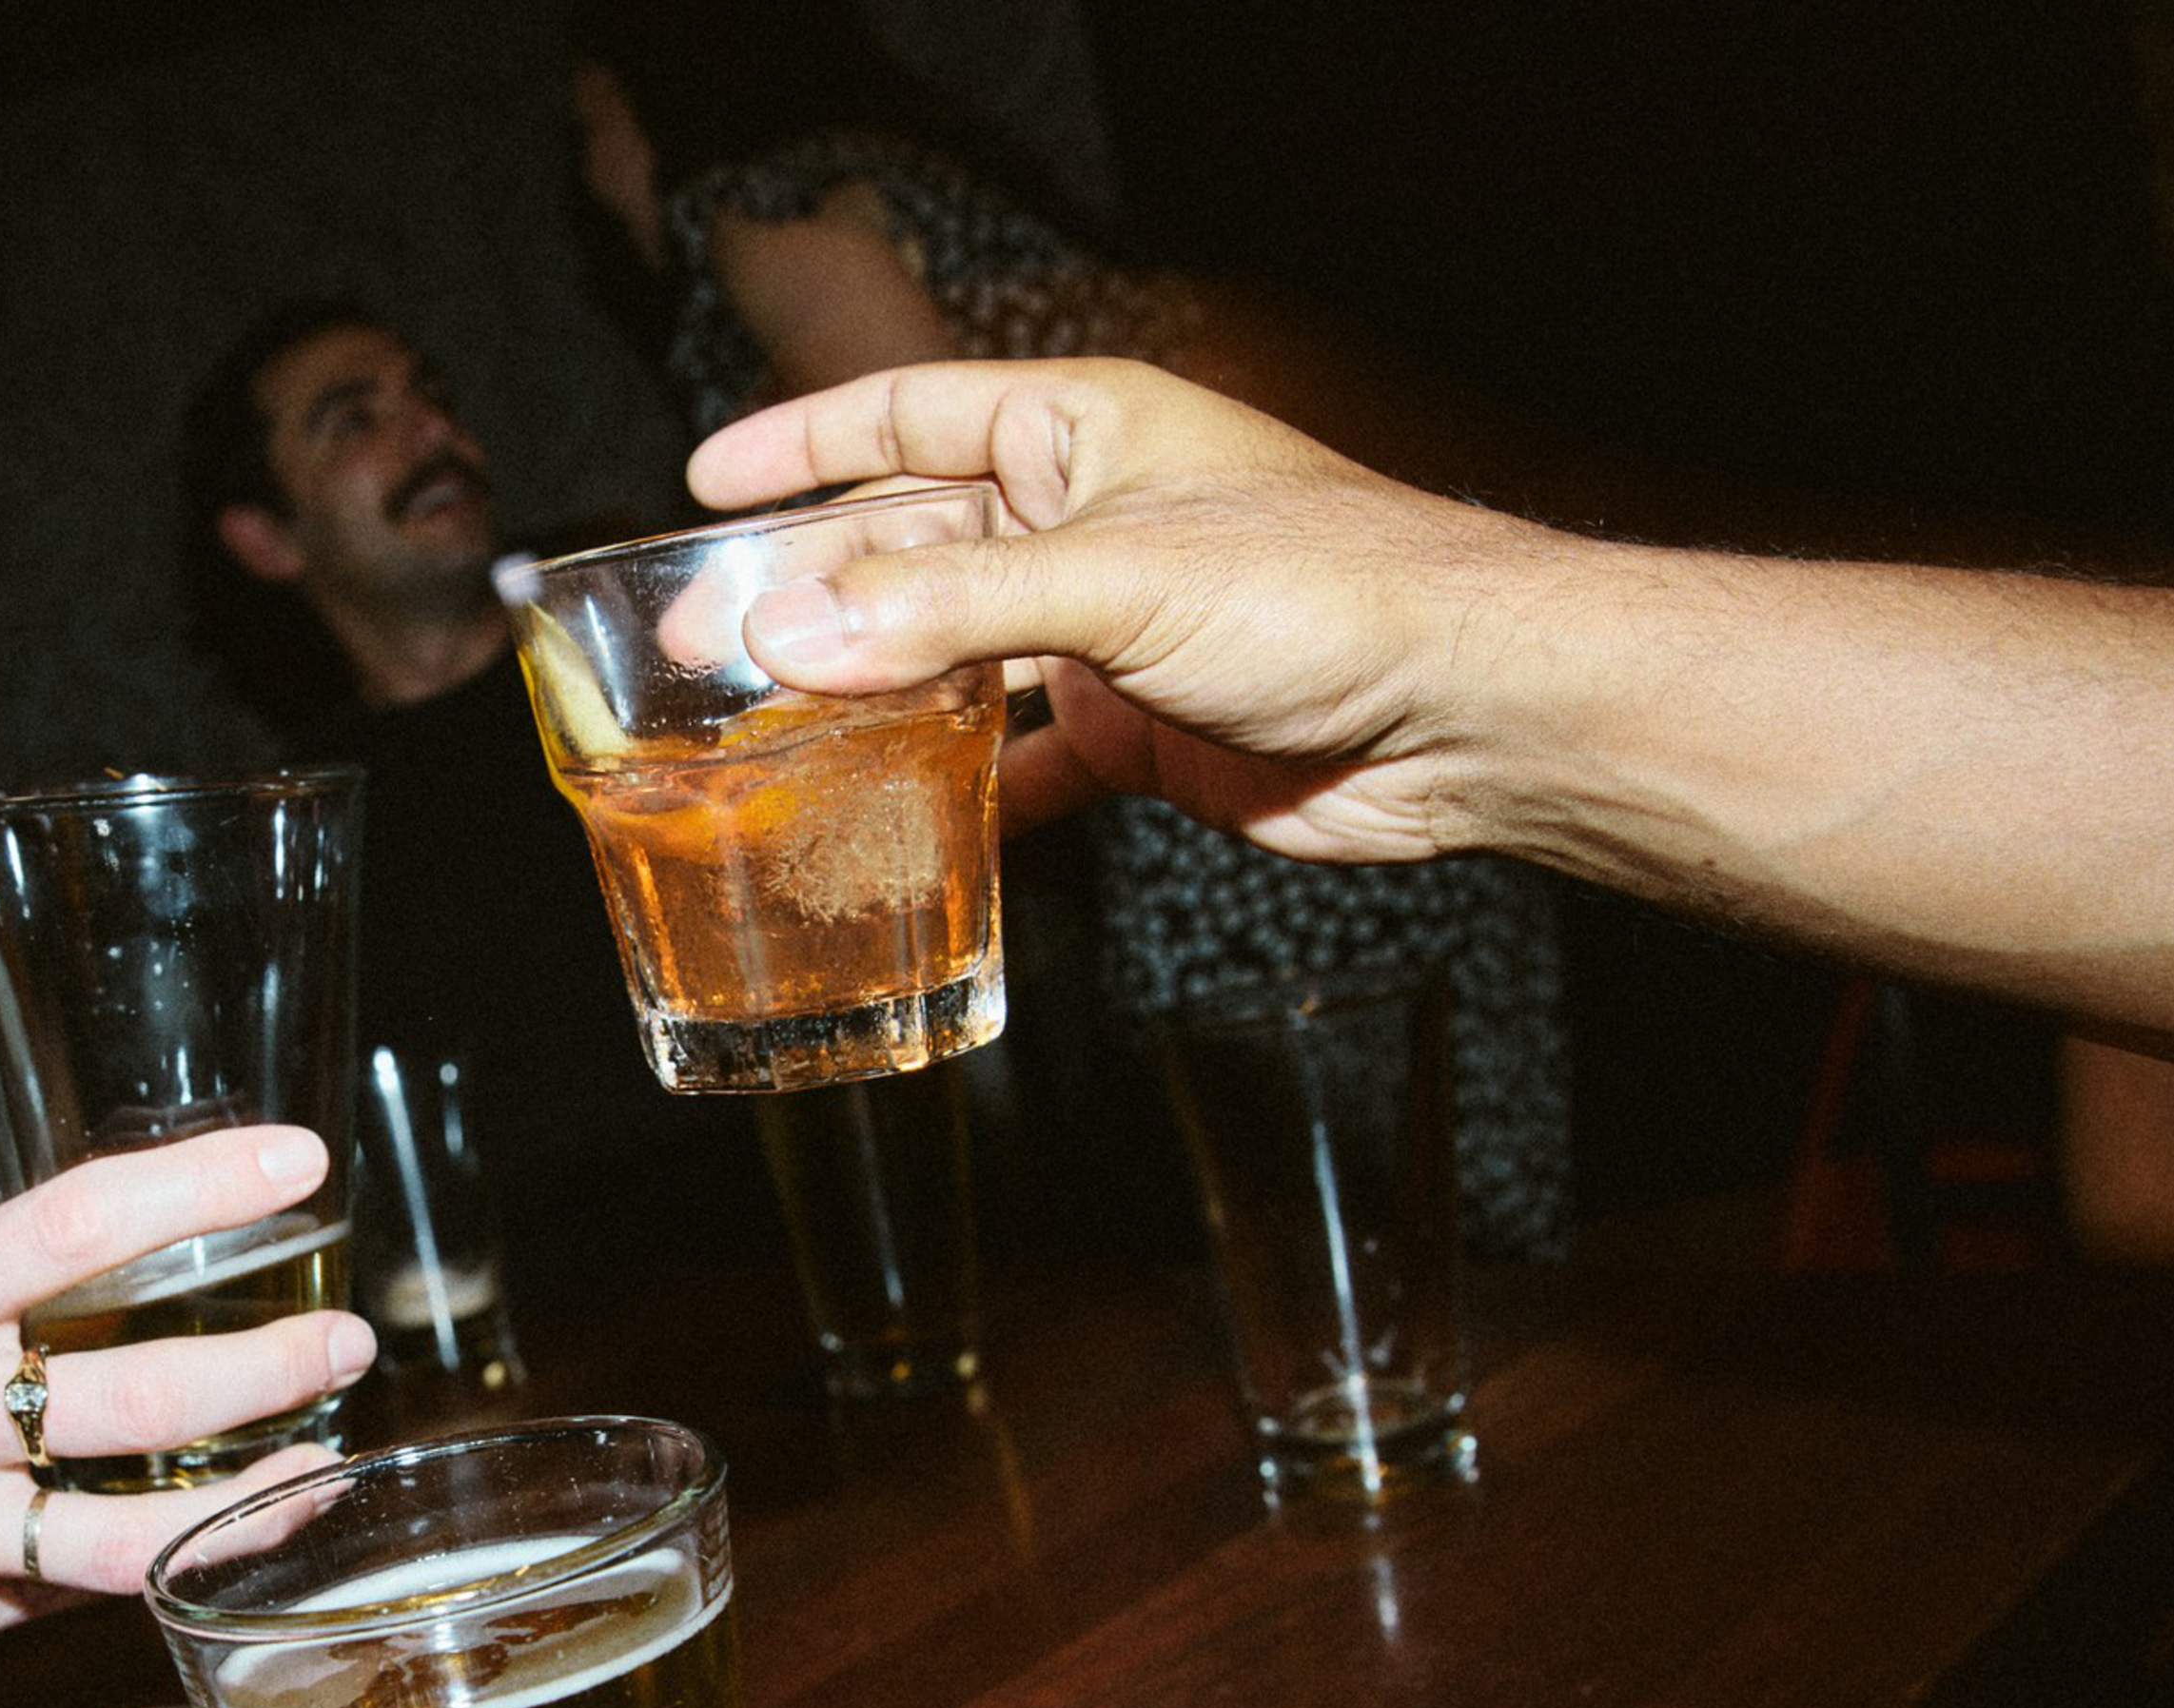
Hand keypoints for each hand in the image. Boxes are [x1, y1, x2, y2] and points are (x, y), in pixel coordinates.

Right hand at [0, 1127, 378, 1670]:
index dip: (202, 1188)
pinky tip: (174, 1549)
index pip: (78, 1222)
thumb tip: (103, 1297)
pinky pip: (53, 1599)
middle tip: (350, 1343)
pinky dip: (122, 1570)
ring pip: (125, 1534)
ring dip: (247, 1501)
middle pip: (139, 1396)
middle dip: (272, 1368)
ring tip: (321, 1470)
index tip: (299, 1161)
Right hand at [688, 358, 1570, 864]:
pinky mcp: (1137, 731)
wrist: (1466, 714)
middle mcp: (1086, 523)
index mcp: (1083, 433)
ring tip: (768, 739)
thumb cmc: (1333, 589)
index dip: (806, 443)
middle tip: (707, 647)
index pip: (912, 415)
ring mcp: (1108, 631)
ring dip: (870, 699)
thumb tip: (792, 635)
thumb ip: (948, 609)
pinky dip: (961, 792)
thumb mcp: (1118, 579)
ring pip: (954, 659)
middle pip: (911, 547)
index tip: (707, 480)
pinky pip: (1020, 760)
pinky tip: (896, 826)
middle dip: (810, 594)